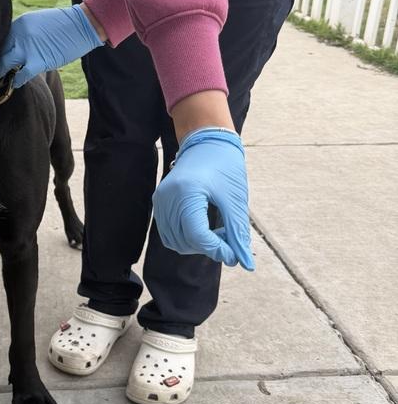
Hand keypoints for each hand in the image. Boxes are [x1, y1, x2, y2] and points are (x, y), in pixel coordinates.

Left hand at [0, 4, 104, 87]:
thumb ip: (24, 33)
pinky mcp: (38, 60)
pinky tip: (15, 84)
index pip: (1, 39)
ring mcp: (28, 48)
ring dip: (2, 73)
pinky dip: (17, 81)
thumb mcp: (38, 21)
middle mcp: (20, 34)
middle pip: (0, 51)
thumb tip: (16, 47)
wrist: (82, 25)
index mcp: (19, 24)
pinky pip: (21, 74)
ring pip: (5, 63)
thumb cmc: (64, 24)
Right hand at [152, 127, 254, 269]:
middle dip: (209, 247)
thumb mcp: (235, 200)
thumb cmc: (224, 166)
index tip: (235, 254)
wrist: (207, 141)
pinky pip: (169, 233)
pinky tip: (204, 228)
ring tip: (218, 232)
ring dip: (197, 245)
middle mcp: (168, 197)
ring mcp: (160, 200)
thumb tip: (243, 262)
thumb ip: (237, 233)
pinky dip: (187, 238)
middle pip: (185, 241)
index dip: (217, 250)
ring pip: (175, 241)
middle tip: (230, 238)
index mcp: (187, 192)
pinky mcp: (160, 203)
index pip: (198, 235)